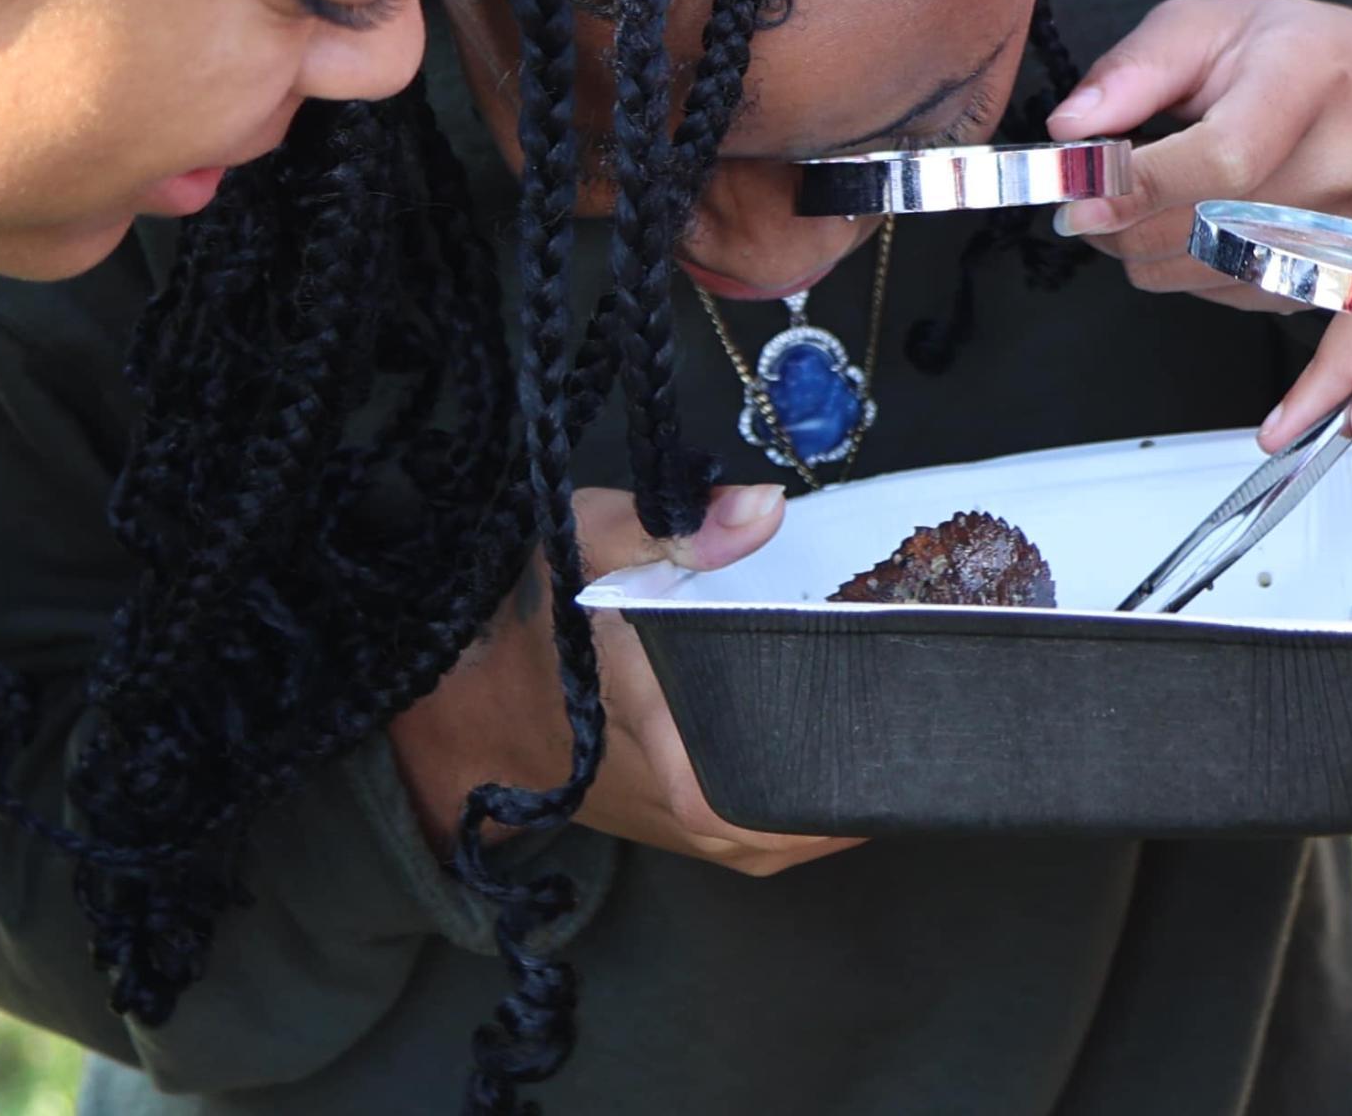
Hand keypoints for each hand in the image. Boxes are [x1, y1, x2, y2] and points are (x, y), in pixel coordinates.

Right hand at [385, 485, 860, 879]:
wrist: (431, 678)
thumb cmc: (514, 610)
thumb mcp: (589, 538)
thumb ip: (675, 523)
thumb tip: (763, 509)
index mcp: (663, 751)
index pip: (771, 805)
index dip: (843, 790)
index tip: (902, 746)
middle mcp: (667, 805)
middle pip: (787, 834)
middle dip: (853, 797)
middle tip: (920, 736)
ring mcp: (657, 820)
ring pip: (763, 842)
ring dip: (821, 810)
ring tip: (889, 754)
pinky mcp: (649, 817)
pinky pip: (736, 834)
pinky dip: (782, 811)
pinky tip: (821, 767)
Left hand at [1044, 0, 1351, 295]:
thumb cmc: (1296, 51)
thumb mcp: (1212, 24)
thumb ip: (1136, 70)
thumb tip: (1070, 131)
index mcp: (1307, 78)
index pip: (1223, 157)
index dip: (1139, 189)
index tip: (1076, 200)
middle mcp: (1344, 160)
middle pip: (1210, 228)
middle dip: (1123, 228)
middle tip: (1085, 204)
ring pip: (1215, 275)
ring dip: (1147, 256)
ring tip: (1132, 212)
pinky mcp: (1343, 275)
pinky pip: (1237, 296)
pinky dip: (1191, 273)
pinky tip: (1189, 230)